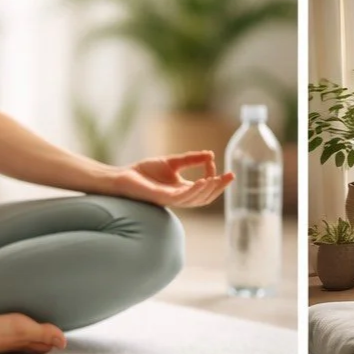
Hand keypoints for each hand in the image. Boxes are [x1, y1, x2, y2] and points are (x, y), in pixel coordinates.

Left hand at [118, 151, 233, 208]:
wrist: (123, 176)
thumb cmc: (145, 171)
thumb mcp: (172, 162)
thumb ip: (191, 159)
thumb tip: (210, 154)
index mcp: (182, 189)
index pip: (204, 188)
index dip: (213, 176)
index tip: (212, 161)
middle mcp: (179, 197)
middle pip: (205, 197)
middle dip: (219, 188)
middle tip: (230, 176)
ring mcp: (172, 199)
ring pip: (196, 200)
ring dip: (208, 190)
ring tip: (217, 179)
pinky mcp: (162, 198)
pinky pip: (182, 197)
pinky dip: (194, 190)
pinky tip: (203, 181)